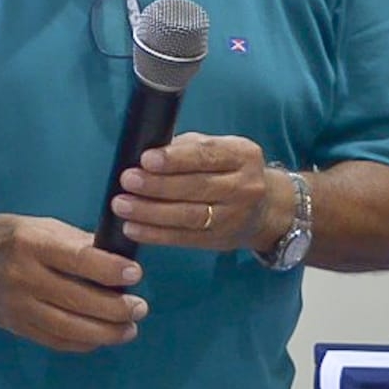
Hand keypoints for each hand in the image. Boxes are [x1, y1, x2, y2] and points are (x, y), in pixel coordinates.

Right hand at [0, 213, 147, 352]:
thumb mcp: (33, 225)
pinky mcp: (17, 328)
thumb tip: (113, 255)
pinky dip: (85, 343)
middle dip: (118, 307)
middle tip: (140, 306)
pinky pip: (58, 342)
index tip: (135, 274)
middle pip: (80, 300)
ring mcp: (19, 308)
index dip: (110, 269)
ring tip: (129, 327)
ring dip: (108, 332)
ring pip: (72, 328)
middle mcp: (24, 277)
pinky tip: (101, 336)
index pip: (77, 259)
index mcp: (29, 244)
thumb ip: (71, 240)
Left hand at [110, 132, 276, 251]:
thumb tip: (143, 150)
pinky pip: (185, 239)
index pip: (206, 155)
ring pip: (190, 216)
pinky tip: (132, 228)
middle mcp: (244, 186)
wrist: (265, 208)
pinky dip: (156, 235)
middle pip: (197, 187)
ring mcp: (235, 217)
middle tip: (127, 180)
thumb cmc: (225, 169)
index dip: (175, 159)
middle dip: (158, 185)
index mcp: (242, 155)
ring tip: (122, 205)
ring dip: (151, 212)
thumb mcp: (215, 149)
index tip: (146, 159)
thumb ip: (184, 148)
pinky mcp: (221, 241)